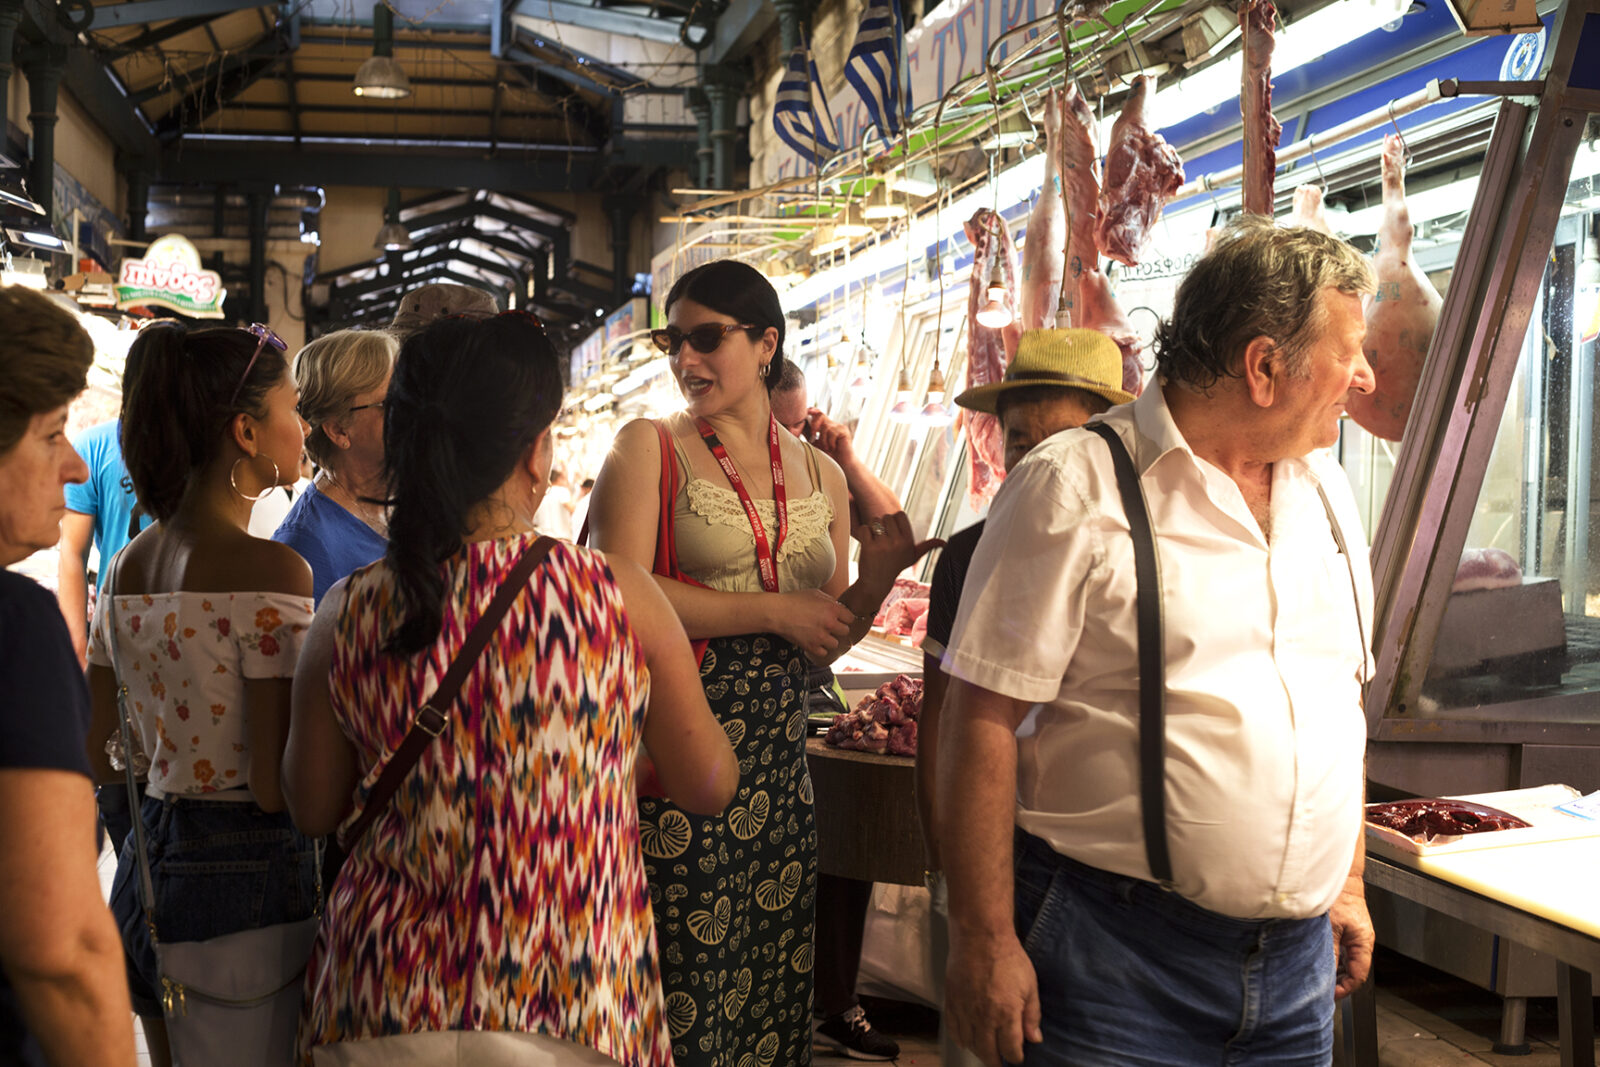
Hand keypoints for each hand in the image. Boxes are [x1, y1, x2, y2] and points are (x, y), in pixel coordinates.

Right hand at [769, 589, 853, 660]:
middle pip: (845, 631)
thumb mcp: (815, 593)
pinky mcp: (811, 646)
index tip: (840, 619)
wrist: (777, 612)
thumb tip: (837, 607)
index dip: (845, 618)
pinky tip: (815, 642)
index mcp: (832, 609)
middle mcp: (829, 624)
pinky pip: (824, 652)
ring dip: (830, 640)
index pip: (850, 618)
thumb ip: (829, 601)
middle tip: (830, 627)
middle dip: (839, 629)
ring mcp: (821, 637)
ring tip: (821, 635)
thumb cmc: (794, 600)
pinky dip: (820, 649)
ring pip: (835, 644)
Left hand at [807, 409, 855, 465]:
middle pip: (820, 415)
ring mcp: (839, 427)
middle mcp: (832, 424)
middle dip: (814, 425)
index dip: (813, 411)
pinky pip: (833, 432)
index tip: (807, 411)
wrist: (841, 464)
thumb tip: (798, 427)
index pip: (819, 414)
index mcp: (826, 426)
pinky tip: (833, 448)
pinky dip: (830, 442)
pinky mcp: (844, 431)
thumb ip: (809, 434)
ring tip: (827, 448)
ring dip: (823, 439)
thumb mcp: (815, 443)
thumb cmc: (829, 455)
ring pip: (825, 426)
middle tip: (813, 435)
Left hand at [853, 512, 943, 590]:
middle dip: (882, 525)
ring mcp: (883, 545)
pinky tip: (867, 545)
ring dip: (872, 529)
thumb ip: (927, 547)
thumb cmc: (894, 567)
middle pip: (886, 516)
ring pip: (874, 521)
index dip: (894, 521)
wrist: (876, 584)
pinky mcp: (869, 547)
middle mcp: (898, 543)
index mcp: (908, 542)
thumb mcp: (912, 557)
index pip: (900, 515)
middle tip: (882, 540)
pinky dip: (863, 534)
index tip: (892, 533)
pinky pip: (864, 528)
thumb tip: (945, 543)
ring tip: (875, 542)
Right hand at [945, 929, 1041, 1066]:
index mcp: (1007, 1014)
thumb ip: (1032, 1015)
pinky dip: (960, 1039)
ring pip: (970, 1044)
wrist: (980, 936)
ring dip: (979, 1051)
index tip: (1018, 1056)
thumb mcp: (1030, 985)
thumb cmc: (1009, 957)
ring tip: (986, 1050)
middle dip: (997, 1061)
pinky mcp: (951, 1002)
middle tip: (1001, 1061)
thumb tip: (1034, 1039)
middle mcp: (984, 1017)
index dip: (1016, 1057)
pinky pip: (953, 1030)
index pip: (1011, 1050)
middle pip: (988, 1053)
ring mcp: (965, 1010)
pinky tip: (967, 1039)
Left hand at [1329, 877, 1373, 999]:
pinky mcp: (1344, 928)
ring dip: (1333, 969)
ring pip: (1345, 960)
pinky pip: (1339, 949)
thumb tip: (1324, 973)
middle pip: (1352, 970)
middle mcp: (1360, 940)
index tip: (1331, 994)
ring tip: (1318, 976)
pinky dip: (1331, 957)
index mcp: (1363, 942)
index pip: (1358, 975)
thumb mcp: (1331, 928)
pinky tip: (1318, 959)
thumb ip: (1330, 952)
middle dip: (1338, 981)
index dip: (1345, 988)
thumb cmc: (1339, 896)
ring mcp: (1352, 935)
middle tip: (1322, 989)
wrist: (1339, 876)